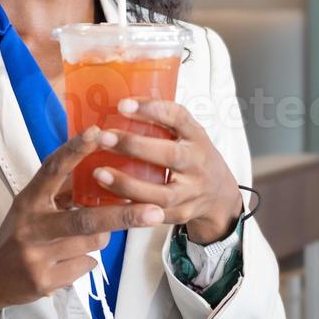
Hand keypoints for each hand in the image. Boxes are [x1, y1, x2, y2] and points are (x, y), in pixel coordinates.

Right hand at [0, 125, 170, 318]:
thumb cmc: (20, 235)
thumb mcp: (33, 207)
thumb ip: (61, 191)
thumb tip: (102, 168)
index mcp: (28, 200)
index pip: (52, 169)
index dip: (75, 150)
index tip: (99, 132)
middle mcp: (31, 226)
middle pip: (85, 219)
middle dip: (123, 215)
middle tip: (153, 211)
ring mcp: (36, 256)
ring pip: (93, 244)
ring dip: (100, 239)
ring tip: (78, 239)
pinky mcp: (44, 281)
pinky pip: (86, 266)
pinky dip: (84, 262)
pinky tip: (64, 262)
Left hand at [90, 99, 242, 246]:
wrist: (219, 195)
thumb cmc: (194, 157)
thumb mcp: (188, 134)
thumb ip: (163, 120)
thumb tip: (122, 103)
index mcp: (197, 138)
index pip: (178, 118)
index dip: (151, 109)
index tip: (122, 104)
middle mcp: (197, 165)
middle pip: (169, 155)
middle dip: (134, 146)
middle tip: (104, 137)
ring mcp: (190, 193)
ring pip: (160, 193)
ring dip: (127, 184)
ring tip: (99, 173)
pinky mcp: (179, 214)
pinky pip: (153, 214)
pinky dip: (130, 207)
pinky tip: (108, 199)